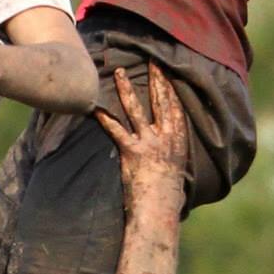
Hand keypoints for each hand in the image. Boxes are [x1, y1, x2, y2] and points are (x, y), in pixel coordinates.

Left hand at [94, 64, 187, 210]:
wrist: (159, 212)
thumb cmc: (167, 199)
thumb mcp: (176, 175)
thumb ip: (171, 161)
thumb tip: (169, 160)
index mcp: (178, 143)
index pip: (176, 109)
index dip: (171, 89)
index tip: (168, 73)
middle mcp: (166, 139)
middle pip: (160, 103)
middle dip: (156, 80)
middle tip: (152, 60)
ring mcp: (149, 144)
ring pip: (136, 110)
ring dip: (126, 89)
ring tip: (119, 72)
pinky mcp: (132, 152)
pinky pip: (116, 130)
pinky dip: (104, 118)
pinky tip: (95, 106)